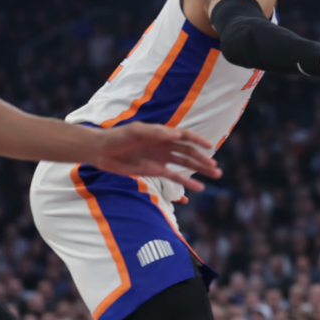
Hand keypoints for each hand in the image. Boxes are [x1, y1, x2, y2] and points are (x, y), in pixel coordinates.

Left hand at [93, 122, 221, 190]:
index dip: (198, 141)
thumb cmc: (118, 137)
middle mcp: (165, 145)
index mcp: (162, 133)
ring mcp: (161, 158)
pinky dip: (186, 183)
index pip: (185, 137)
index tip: (210, 147)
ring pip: (185, 164)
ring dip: (200, 170)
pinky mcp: (155, 170)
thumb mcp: (136, 132)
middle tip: (216, 168)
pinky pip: (174, 176)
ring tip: (215, 175)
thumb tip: (176, 135)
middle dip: (203, 160)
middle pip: (189, 152)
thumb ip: (155, 133)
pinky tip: (198, 188)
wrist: (103, 151)